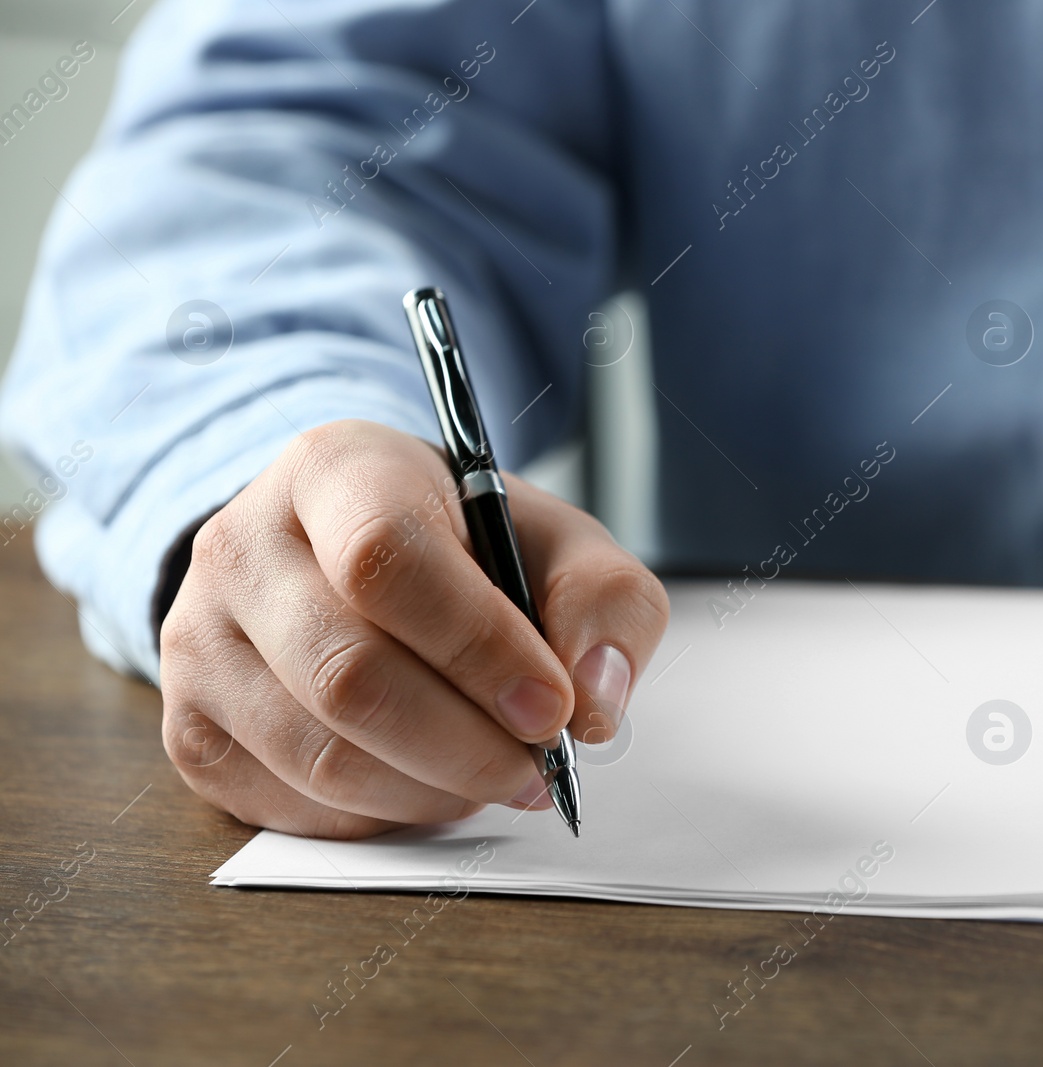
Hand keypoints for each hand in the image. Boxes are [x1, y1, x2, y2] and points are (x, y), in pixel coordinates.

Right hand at [159, 419, 668, 837]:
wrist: (349, 557)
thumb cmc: (467, 550)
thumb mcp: (557, 543)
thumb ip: (603, 603)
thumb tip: (595, 698)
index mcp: (336, 471)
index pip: (385, 560)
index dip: (477, 648)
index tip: (553, 708)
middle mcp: (243, 546)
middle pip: (347, 674)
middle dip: (466, 745)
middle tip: (538, 768)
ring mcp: (199, 640)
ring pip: (319, 756)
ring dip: (431, 791)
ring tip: (494, 777)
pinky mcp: (190, 726)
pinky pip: (289, 805)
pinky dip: (379, 817)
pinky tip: (427, 785)